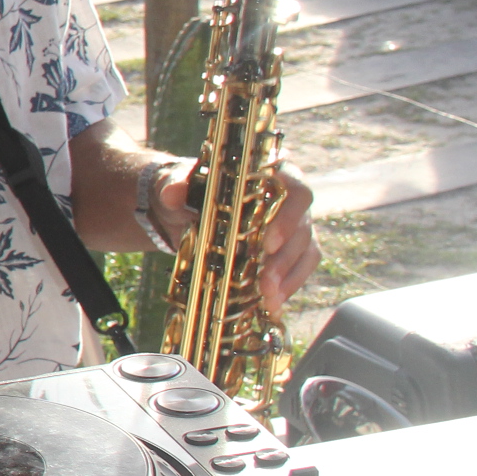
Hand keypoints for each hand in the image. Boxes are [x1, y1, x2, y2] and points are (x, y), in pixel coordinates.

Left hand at [156, 163, 318, 316]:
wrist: (183, 209)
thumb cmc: (188, 189)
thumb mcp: (176, 184)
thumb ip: (175, 185)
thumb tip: (172, 194)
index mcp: (270, 171)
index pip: (294, 188)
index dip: (287, 216)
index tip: (268, 242)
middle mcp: (288, 197)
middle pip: (302, 226)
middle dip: (284, 257)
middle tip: (265, 281)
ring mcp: (293, 224)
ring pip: (304, 250)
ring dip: (287, 277)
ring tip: (267, 298)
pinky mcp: (290, 249)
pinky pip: (299, 268)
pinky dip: (287, 287)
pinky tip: (271, 304)